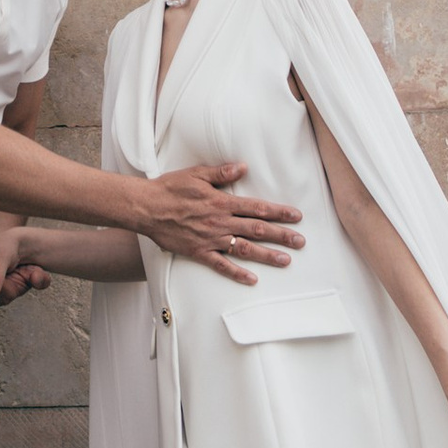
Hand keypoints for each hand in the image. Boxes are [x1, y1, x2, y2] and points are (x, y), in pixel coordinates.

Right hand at [138, 162, 304, 282]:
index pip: (257, 208)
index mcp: (221, 201)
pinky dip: (237, 273)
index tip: (296, 216)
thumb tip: (243, 167)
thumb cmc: (170, 188)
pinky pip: (221, 265)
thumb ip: (221, 173)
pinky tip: (252, 279)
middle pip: (257, 229)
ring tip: (286, 260)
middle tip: (301, 241)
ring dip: (267, 255)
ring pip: (244, 248)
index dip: (278, 212)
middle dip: (281, 235)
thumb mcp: (196, 174)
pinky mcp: (199, 252)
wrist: (146, 207)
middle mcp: (220, 222)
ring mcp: (210, 239)